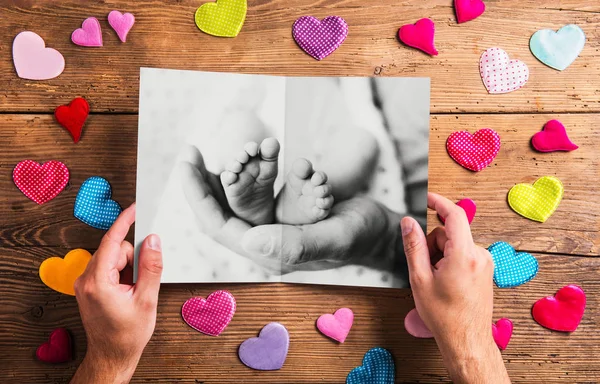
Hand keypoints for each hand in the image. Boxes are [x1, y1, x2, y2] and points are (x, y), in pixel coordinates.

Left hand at [71, 204, 162, 383]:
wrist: (112, 356)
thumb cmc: (127, 335)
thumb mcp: (147, 299)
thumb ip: (151, 266)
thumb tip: (153, 241)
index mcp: (97, 281)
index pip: (112, 242)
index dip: (125, 223)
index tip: (134, 209)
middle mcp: (86, 279)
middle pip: (116, 250)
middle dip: (133, 261)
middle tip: (140, 284)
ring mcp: (85, 283)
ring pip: (114, 259)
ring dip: (129, 270)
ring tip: (132, 292)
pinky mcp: (88, 287)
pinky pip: (109, 268)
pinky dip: (123, 275)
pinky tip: (126, 292)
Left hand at [179, 145, 403, 274]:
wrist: (378, 233)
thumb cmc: (360, 236)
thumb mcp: (334, 236)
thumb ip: (295, 242)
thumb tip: (249, 240)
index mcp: (268, 251)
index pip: (218, 224)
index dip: (197, 195)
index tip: (186, 162)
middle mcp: (263, 240)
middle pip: (218, 212)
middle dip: (199, 184)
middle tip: (189, 152)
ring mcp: (270, 227)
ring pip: (231, 203)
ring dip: (218, 178)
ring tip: (205, 154)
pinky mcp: (280, 214)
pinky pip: (251, 194)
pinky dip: (241, 174)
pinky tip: (238, 158)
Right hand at [400, 193, 509, 383]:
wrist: (467, 340)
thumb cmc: (445, 316)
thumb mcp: (420, 279)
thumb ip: (413, 246)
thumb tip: (408, 222)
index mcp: (464, 255)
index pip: (454, 215)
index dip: (438, 202)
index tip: (425, 197)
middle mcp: (480, 255)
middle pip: (450, 232)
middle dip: (433, 243)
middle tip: (424, 268)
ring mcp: (485, 263)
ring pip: (455, 244)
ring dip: (441, 255)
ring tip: (436, 279)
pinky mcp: (485, 269)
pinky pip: (463, 253)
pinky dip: (450, 261)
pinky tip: (446, 281)